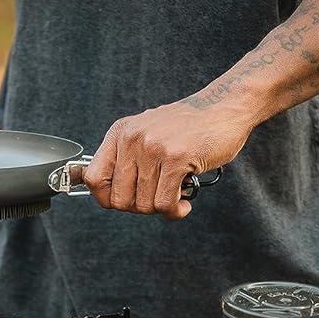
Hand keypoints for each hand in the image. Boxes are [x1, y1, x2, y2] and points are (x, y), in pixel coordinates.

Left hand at [78, 97, 255, 218]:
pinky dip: (176, 211)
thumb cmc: (188, 128)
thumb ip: (126, 160)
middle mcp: (132, 138)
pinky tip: (184, 203)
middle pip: (118, 200)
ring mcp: (153, 147)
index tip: (126, 200)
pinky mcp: (176, 158)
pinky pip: (165, 204)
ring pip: (144, 205)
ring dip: (162, 208)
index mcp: (120, 133)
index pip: (93, 178)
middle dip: (139, 208)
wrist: (226, 106)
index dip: (106, 198)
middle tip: (157, 198)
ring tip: (175, 195)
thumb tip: (105, 196)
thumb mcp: (148, 134)